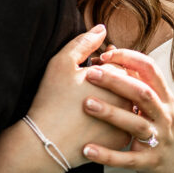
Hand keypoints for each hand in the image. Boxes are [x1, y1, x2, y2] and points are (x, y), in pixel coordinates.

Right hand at [25, 26, 131, 167]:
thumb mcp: (62, 63)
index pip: (117, 64)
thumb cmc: (51, 100)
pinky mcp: (121, 141)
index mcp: (116, 77)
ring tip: (90, 105)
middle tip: (87, 89)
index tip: (86, 72)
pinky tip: (94, 123)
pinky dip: (112, 123)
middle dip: (111, 83)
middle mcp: (127, 98)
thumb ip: (84, 42)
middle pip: (125, 84)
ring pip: (126, 106)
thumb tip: (102, 29)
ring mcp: (126, 122)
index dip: (101, 66)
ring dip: (114, 102)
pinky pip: (122, 126)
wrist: (46, 143)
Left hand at [81, 49, 173, 172]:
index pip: (150, 70)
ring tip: (86, 104)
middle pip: (142, 93)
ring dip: (111, 113)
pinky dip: (107, 155)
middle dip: (116, 81)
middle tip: (90, 73)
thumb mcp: (158, 103)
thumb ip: (137, 81)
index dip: (129, 58)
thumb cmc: (162, 127)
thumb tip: (110, 52)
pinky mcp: (149, 162)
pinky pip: (127, 158)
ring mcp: (158, 139)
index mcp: (164, 98)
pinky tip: (87, 149)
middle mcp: (164, 116)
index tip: (106, 54)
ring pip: (136, 124)